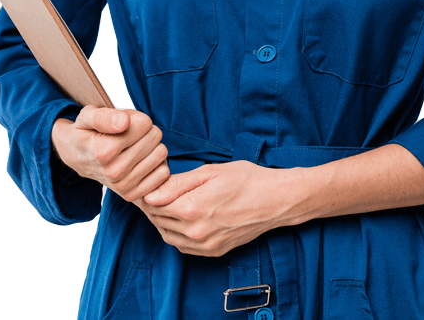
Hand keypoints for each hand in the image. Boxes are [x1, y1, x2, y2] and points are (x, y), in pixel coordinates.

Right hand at [52, 106, 169, 203]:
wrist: (78, 158)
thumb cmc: (87, 132)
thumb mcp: (87, 116)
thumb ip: (104, 116)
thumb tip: (124, 122)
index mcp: (103, 151)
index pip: (145, 124)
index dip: (137, 118)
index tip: (124, 122)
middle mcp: (114, 172)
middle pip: (155, 137)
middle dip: (144, 130)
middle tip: (128, 134)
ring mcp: (124, 186)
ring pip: (161, 153)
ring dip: (152, 146)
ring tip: (134, 146)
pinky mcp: (133, 195)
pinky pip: (163, 173)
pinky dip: (156, 163)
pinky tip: (141, 160)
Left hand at [139, 161, 299, 256]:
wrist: (275, 201)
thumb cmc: (246, 180)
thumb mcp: (210, 173)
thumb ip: (177, 184)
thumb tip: (151, 193)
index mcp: (192, 209)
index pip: (154, 204)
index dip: (148, 192)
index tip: (149, 182)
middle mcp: (196, 232)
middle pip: (158, 221)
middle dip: (153, 206)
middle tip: (156, 190)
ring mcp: (205, 245)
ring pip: (168, 236)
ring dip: (162, 221)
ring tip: (168, 204)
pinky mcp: (213, 252)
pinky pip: (183, 247)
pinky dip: (176, 234)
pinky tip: (181, 219)